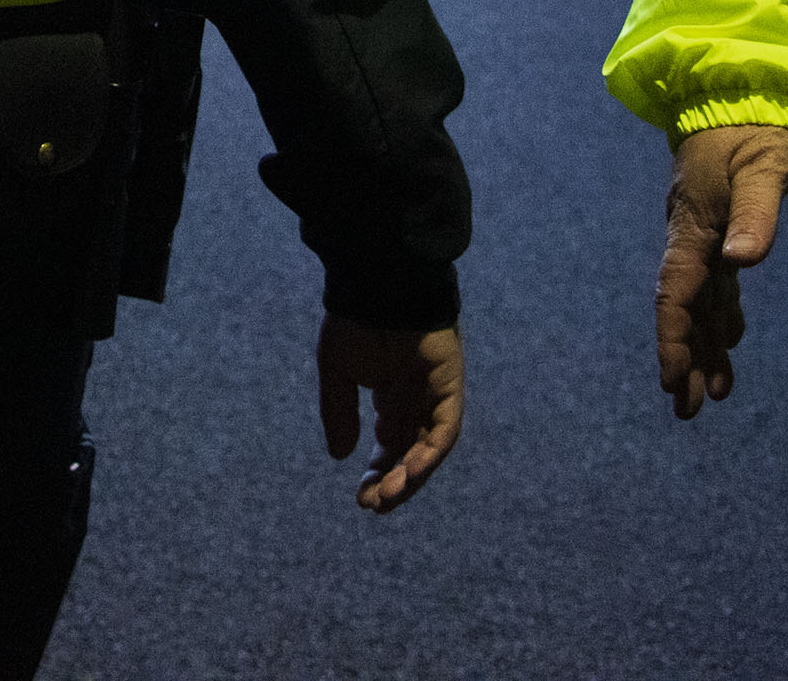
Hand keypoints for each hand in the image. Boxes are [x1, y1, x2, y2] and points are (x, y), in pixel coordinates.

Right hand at [317, 318, 462, 512]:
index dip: (379, 474)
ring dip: (412, 475)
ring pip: (429, 448)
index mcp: (390, 397)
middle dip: (395, 483)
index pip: (391, 447)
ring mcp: (435, 394)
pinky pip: (446, 428)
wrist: (377, 282)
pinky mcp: (450, 385)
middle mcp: (416, 401)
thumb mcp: (337, 371)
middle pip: (412, 454)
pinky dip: (431, 452)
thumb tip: (340, 456)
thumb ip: (339, 412)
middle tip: (374, 505)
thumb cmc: (355, 319)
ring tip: (389, 497)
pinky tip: (411, 471)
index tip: (363, 497)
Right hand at [653, 123, 787, 419]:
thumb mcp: (764, 168)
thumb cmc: (754, 130)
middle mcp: (692, 238)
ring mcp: (704, 235)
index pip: (676, 294)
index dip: (672, 338)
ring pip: (698, 302)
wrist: (743, 94)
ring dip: (702, 347)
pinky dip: (719, 318)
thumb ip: (757, 214)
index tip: (672, 380)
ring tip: (714, 393)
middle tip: (687, 410)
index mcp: (694, 228)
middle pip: (682, 309)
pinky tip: (729, 342)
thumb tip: (742, 262)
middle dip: (683, 359)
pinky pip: (713, 286)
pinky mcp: (720, 230)